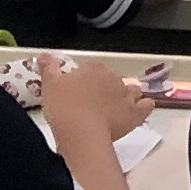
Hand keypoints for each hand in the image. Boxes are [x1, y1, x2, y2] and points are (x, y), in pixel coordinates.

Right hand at [37, 54, 159, 152]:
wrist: (81, 134)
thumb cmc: (63, 108)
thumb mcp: (50, 85)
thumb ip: (49, 68)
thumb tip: (44, 55)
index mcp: (94, 69)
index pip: (91, 70)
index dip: (85, 81)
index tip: (77, 93)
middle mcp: (113, 78)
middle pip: (111, 80)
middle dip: (105, 89)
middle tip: (91, 105)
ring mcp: (127, 95)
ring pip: (132, 89)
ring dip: (126, 96)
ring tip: (115, 108)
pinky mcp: (135, 113)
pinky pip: (146, 105)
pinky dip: (144, 107)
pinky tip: (138, 111)